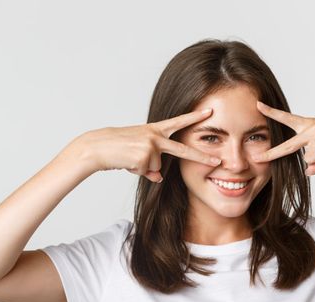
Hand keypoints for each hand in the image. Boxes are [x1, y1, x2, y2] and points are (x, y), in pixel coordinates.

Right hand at [76, 108, 221, 181]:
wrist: (97, 147)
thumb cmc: (117, 148)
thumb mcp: (138, 153)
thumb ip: (152, 163)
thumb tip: (160, 178)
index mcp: (154, 130)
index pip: (178, 122)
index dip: (194, 117)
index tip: (210, 111)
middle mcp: (155, 136)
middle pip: (182, 150)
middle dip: (201, 157)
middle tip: (217, 162)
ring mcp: (150, 146)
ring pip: (156, 167)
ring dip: (142, 167)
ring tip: (128, 157)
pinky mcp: (144, 156)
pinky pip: (147, 172)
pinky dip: (137, 171)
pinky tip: (126, 162)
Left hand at [252, 101, 314, 175]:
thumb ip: (314, 160)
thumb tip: (308, 172)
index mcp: (309, 125)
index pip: (287, 118)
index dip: (272, 112)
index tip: (258, 105)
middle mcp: (313, 128)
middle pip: (289, 146)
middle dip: (273, 154)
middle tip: (258, 158)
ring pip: (310, 160)